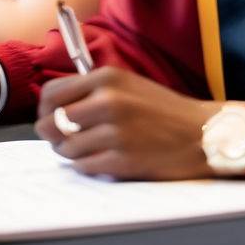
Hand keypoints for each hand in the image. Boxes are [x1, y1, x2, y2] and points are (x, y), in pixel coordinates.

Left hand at [35, 67, 216, 179]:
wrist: (200, 133)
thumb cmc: (162, 109)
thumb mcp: (127, 84)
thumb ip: (91, 90)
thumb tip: (53, 108)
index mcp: (107, 78)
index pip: (52, 92)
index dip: (44, 109)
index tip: (48, 117)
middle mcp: (108, 102)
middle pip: (52, 121)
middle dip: (52, 133)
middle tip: (61, 138)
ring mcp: (115, 132)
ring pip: (66, 146)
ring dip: (70, 152)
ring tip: (85, 149)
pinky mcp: (122, 160)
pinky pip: (83, 166)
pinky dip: (86, 165)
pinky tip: (99, 160)